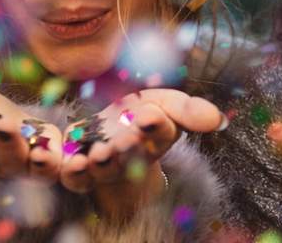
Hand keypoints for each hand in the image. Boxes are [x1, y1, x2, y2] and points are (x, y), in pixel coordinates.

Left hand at [58, 89, 221, 219]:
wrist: (108, 132)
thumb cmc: (139, 114)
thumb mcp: (166, 104)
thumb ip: (188, 110)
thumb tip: (219, 120)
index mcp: (155, 137)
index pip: (161, 132)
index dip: (156, 126)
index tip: (149, 116)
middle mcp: (130, 156)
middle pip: (131, 154)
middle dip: (128, 147)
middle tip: (125, 139)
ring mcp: (100, 166)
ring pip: (100, 170)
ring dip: (99, 164)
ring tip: (97, 155)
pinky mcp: (72, 170)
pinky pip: (68, 176)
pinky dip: (65, 171)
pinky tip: (62, 160)